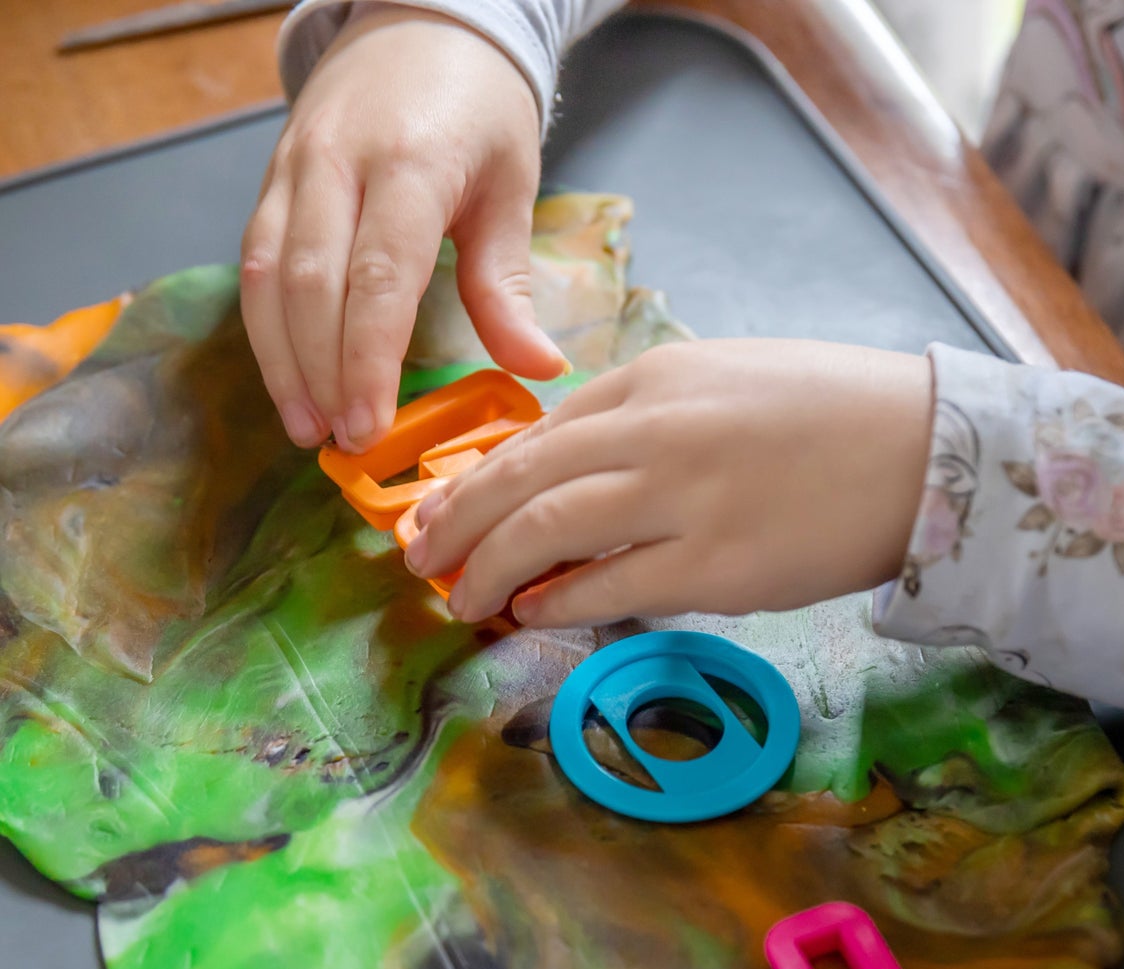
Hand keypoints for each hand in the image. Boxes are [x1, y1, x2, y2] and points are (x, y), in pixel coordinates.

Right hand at [240, 4, 566, 452]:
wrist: (422, 20)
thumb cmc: (479, 109)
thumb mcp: (510, 188)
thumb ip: (508, 284)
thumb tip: (539, 370)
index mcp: (410, 166)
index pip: (378, 278)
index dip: (368, 361)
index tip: (369, 426)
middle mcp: (337, 163)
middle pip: (310, 284)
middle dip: (321, 373)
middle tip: (340, 443)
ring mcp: (295, 168)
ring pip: (267, 275)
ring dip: (281, 360)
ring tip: (306, 426)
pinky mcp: (273, 179)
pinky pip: (255, 261)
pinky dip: (266, 327)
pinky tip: (289, 378)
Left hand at [403, 340, 933, 626]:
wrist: (928, 453)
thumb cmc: (834, 415)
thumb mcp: (729, 381)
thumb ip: (650, 416)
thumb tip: (579, 471)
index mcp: (657, 376)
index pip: (539, 432)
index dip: (478, 478)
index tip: (446, 510)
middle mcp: (656, 430)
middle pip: (520, 480)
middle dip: (455, 524)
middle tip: (421, 560)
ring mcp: (683, 499)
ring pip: (546, 534)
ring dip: (490, 570)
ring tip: (464, 598)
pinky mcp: (715, 567)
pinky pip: (609, 588)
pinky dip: (556, 603)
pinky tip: (533, 614)